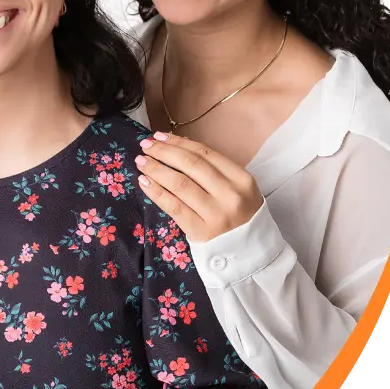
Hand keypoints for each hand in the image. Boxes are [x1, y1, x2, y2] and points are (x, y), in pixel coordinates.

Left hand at [134, 131, 263, 242]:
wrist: (248, 252)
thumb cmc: (238, 214)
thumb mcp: (236, 188)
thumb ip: (213, 169)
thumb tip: (177, 145)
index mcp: (242, 179)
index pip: (205, 154)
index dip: (179, 142)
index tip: (159, 136)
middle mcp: (230, 195)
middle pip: (191, 165)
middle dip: (164, 152)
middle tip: (145, 145)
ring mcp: (215, 214)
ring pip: (180, 184)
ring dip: (156, 169)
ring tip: (141, 161)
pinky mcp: (200, 231)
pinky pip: (173, 206)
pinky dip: (156, 192)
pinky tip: (144, 182)